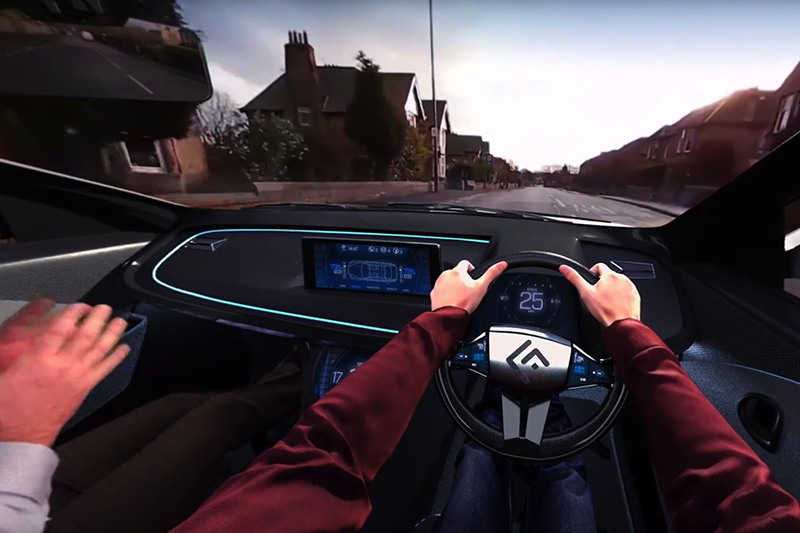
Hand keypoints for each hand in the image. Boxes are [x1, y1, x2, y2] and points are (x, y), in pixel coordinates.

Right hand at [0, 304, 130, 446]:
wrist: (20, 436)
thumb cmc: (6, 409)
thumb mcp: (1, 376)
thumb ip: (10, 354)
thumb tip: (10, 340)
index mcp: (39, 359)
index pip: (60, 328)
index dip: (73, 313)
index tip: (80, 305)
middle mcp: (62, 365)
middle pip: (85, 335)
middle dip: (97, 318)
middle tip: (105, 307)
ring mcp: (77, 376)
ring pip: (99, 349)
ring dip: (112, 333)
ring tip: (120, 320)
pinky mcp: (85, 388)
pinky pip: (106, 369)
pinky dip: (117, 357)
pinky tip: (124, 348)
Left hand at [431, 260, 507, 313]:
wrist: (450, 317)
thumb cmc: (464, 303)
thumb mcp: (482, 287)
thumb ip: (492, 274)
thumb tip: (502, 264)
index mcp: (458, 271)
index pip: (466, 263)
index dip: (471, 270)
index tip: (473, 278)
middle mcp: (446, 275)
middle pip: (457, 273)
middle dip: (462, 279)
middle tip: (468, 291)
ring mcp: (438, 283)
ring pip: (448, 281)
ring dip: (453, 286)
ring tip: (460, 297)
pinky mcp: (434, 292)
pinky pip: (441, 289)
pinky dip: (446, 293)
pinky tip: (452, 300)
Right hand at [559, 263, 640, 326]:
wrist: (622, 323)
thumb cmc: (605, 310)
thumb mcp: (585, 293)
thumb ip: (574, 278)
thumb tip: (564, 268)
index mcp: (609, 275)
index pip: (599, 266)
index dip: (592, 273)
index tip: (591, 283)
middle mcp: (622, 278)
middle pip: (608, 275)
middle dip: (602, 283)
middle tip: (598, 295)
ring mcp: (630, 286)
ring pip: (618, 283)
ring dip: (612, 289)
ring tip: (607, 301)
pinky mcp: (635, 294)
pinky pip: (626, 291)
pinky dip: (621, 295)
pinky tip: (615, 304)